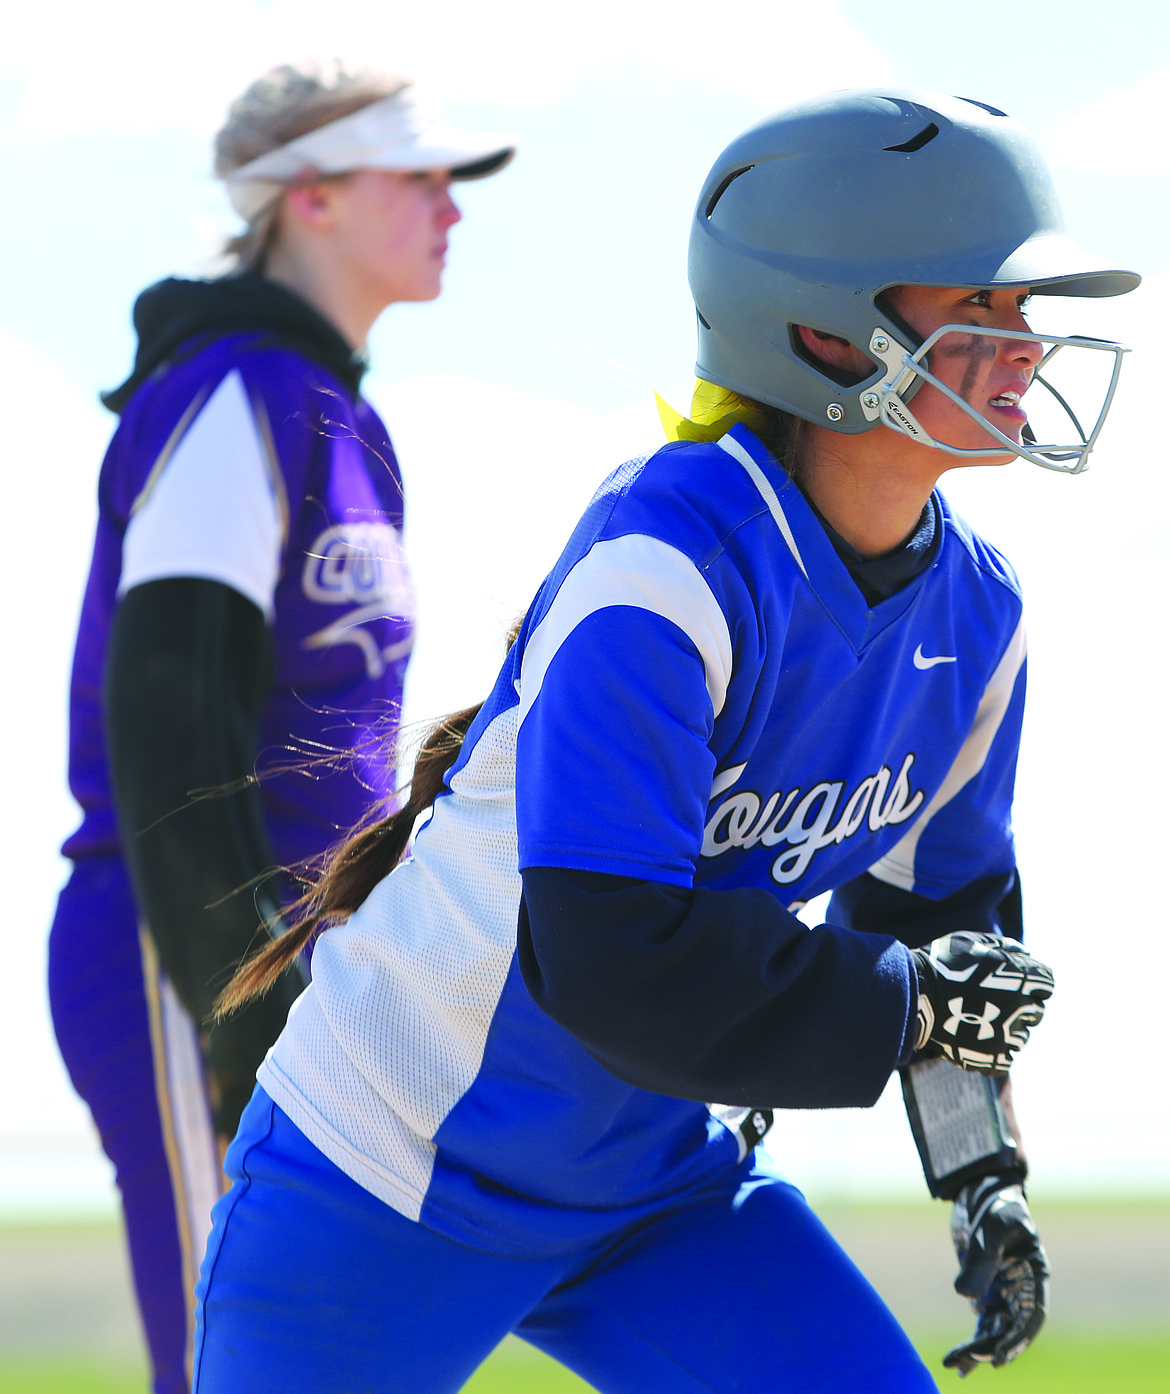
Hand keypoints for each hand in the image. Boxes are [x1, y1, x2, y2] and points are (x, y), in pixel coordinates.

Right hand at [910, 933, 1052, 1073]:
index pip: (1046, 983)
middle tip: (992, 1001)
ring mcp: (1007, 1034)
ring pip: (1022, 1036)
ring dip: (1007, 1029)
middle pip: (1036, 1011)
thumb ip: (1004, 947)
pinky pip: (1005, 1058)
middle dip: (1020, 1006)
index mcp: (1021, 977)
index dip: (1030, 981)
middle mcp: (1021, 1006)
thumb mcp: (973, 942)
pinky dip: (994, 1051)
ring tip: (979, 1020)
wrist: (912, 994)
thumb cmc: (941, 962)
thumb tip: (1025, 954)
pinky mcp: (992, 1058)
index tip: (1013, 982)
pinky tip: (976, 1038)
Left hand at [944, 1175, 1048, 1375]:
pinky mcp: (985, 1291)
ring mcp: (1003, 1293)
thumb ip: (981, 1261)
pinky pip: (981, 1322)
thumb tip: (965, 1297)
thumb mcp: (991, 1228)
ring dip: (978, 1350)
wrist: (982, 1189)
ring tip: (955, 1367)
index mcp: (1034, 1275)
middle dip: (992, 1346)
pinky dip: (971, 1340)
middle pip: (1011, 1327)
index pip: (1031, 1315)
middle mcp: (1021, 1290)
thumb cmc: (995, 1205)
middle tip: (970, 1360)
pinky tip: (958, 1359)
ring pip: (994, 1330)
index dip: (1018, 1338)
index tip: (1000, 1355)